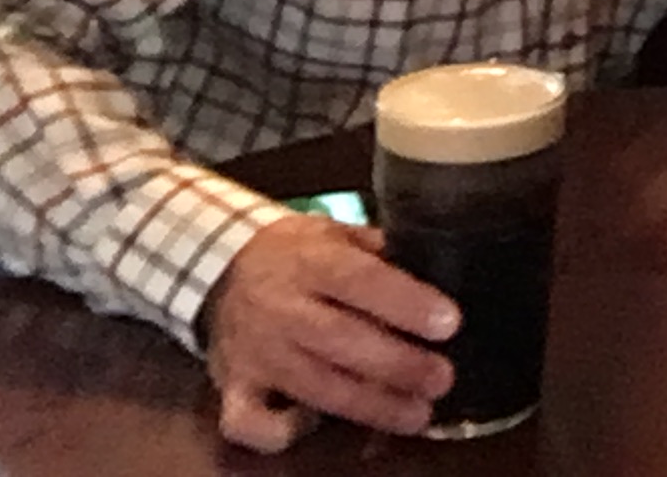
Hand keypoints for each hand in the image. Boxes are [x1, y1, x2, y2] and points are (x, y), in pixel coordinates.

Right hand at [200, 214, 458, 450]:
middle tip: (442, 378)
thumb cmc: (294, 253)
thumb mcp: (335, 232)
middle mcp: (279, 307)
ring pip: (313, 386)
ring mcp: (254, 352)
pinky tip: (318, 429)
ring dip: (369, 405)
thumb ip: (380, 249)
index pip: (360, 280)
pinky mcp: (232, 387)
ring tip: (417, 414)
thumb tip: (438, 266)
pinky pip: (248, 422)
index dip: (406, 303)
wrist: (217, 267)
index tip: (449, 323)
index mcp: (309, 260)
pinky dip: (281, 433)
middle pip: (341, 340)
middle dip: (397, 365)